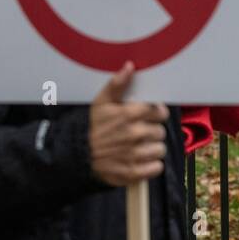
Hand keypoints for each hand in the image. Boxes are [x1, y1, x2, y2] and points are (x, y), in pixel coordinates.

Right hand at [88, 62, 169, 186]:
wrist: (77, 155)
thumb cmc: (93, 126)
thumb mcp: (102, 101)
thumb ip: (118, 84)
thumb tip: (130, 66)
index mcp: (131, 114)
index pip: (161, 112)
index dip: (155, 114)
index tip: (148, 117)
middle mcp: (136, 134)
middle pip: (161, 132)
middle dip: (152, 132)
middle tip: (139, 133)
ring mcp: (135, 154)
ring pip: (160, 149)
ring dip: (152, 149)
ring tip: (139, 147)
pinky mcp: (133, 172)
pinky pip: (156, 168)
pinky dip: (150, 166)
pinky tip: (140, 160)